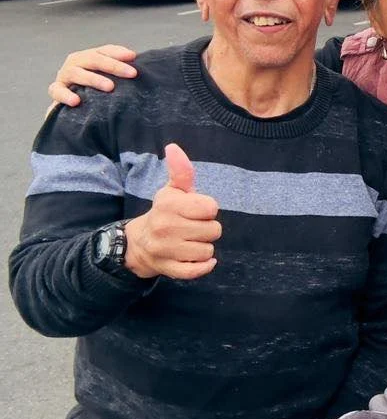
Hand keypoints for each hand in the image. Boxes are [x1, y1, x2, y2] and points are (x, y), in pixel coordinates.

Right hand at [48, 44, 137, 108]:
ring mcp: (65, 75)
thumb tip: (135, 59)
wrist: (71, 101)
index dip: (118, 53)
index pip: (105, 51)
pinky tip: (76, 101)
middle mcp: (76, 62)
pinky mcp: (56, 89)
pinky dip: (66, 95)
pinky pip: (57, 91)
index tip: (133, 57)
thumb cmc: (95, 87)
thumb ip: (119, 67)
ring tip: (110, 87)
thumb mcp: (107, 76)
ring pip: (77, 73)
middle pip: (94, 59)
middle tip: (132, 73)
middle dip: (114, 65)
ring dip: (94, 79)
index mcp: (90, 56)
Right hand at [122, 144, 220, 280]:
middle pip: (214, 230)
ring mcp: (166, 249)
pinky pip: (196, 271)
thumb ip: (181, 171)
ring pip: (208, 250)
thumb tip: (173, 147)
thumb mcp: (172, 191)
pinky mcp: (168, 268)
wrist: (139, 243)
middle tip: (192, 227)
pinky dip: (202, 267)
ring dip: (204, 247)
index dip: (208, 209)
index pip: (211, 207)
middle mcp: (165, 227)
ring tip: (190, 241)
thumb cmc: (165, 213)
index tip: (196, 211)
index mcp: (169, 205)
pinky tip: (199, 259)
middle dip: (208, 229)